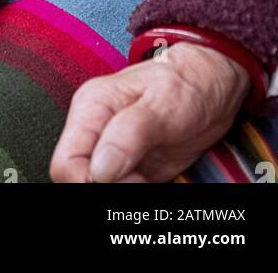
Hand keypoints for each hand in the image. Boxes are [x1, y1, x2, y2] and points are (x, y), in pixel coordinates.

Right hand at [50, 43, 250, 182]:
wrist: (212, 84)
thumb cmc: (188, 83)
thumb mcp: (163, 104)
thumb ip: (128, 134)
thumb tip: (99, 170)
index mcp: (91, 109)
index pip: (66, 163)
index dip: (91, 181)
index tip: (128, 178)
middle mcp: (96, 132)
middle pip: (80, 180)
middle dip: (111, 189)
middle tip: (143, 179)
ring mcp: (113, 152)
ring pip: (101, 189)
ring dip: (126, 193)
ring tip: (151, 179)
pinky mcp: (132, 169)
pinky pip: (123, 192)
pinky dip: (137, 194)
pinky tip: (156, 182)